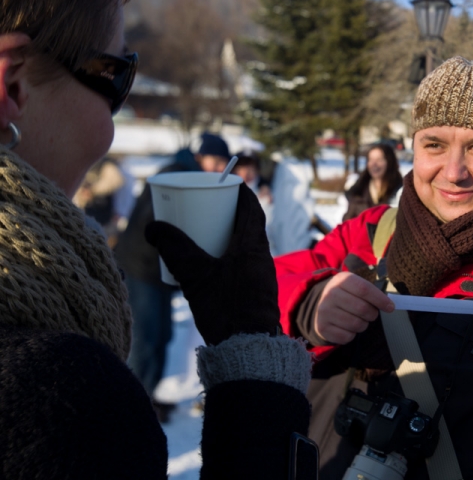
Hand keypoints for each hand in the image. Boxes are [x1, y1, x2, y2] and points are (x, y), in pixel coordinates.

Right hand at [145, 183, 278, 344]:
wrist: (248, 348)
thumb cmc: (226, 309)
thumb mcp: (195, 275)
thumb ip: (174, 249)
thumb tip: (152, 226)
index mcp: (253, 245)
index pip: (252, 208)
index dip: (241, 193)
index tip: (227, 183)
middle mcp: (261, 256)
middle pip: (248, 225)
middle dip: (228, 213)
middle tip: (205, 207)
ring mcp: (260, 274)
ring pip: (245, 244)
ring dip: (227, 235)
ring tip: (202, 233)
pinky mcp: (255, 290)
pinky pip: (242, 261)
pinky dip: (227, 253)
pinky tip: (208, 262)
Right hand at [314, 272, 393, 344]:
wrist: (320, 304)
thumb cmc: (346, 294)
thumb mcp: (355, 286)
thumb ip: (371, 292)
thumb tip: (390, 305)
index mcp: (341, 280)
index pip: (364, 289)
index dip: (380, 299)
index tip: (390, 307)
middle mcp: (330, 294)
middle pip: (362, 308)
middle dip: (372, 314)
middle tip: (371, 314)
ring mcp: (324, 312)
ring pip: (356, 324)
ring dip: (363, 324)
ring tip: (358, 319)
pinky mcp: (322, 328)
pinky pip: (347, 336)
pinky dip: (352, 334)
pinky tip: (347, 327)